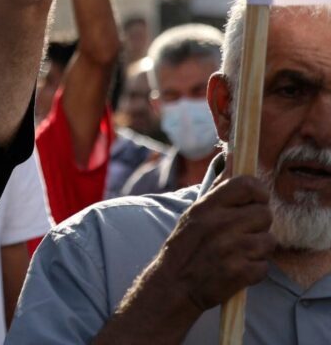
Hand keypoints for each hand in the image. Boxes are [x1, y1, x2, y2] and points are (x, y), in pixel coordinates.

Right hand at [149, 175, 274, 314]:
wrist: (175, 284)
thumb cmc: (186, 246)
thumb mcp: (195, 213)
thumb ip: (219, 188)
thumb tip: (236, 158)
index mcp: (207, 207)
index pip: (246, 185)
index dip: (258, 191)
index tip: (256, 200)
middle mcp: (220, 225)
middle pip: (264, 214)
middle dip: (259, 224)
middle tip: (243, 232)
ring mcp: (232, 249)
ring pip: (269, 241)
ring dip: (258, 249)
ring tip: (238, 252)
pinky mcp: (240, 272)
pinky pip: (264, 266)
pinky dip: (254, 269)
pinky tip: (237, 268)